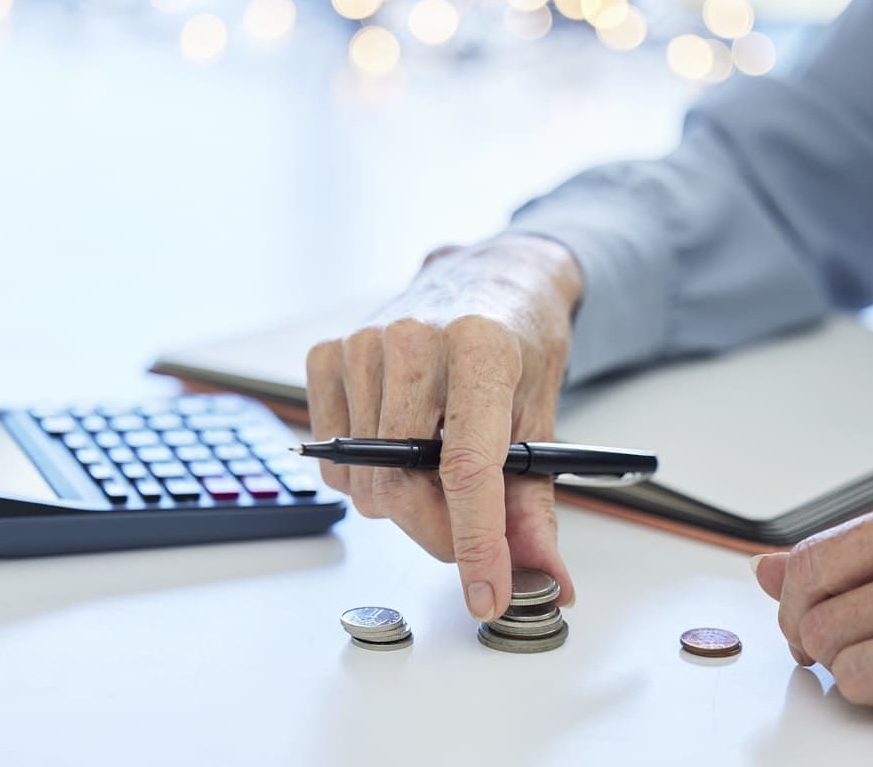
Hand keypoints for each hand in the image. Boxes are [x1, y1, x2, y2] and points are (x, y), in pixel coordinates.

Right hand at [305, 236, 582, 619]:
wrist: (490, 278)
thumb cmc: (518, 342)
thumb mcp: (540, 418)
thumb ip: (534, 505)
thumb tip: (545, 577)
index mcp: (480, 347)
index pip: (468, 470)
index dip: (478, 545)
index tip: (488, 594)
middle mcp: (412, 338)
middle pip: (400, 486)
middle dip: (438, 534)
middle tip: (469, 538)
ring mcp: (361, 343)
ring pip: (363, 480)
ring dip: (403, 503)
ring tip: (438, 468)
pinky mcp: (328, 353)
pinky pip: (333, 457)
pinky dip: (365, 475)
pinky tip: (400, 442)